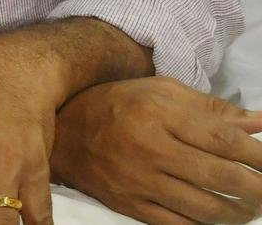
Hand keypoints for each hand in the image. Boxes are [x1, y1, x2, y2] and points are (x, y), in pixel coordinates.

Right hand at [51, 76, 261, 224]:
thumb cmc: (117, 104)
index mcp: (160, 113)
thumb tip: (259, 123)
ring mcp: (139, 180)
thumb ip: (212, 108)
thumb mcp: (161, 91)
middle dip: (257, 189)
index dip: (258, 155)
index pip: (224, 140)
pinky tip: (215, 218)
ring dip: (237, 212)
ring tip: (248, 207)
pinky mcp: (128, 204)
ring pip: (204, 207)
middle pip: (220, 177)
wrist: (63, 131)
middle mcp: (150, 148)